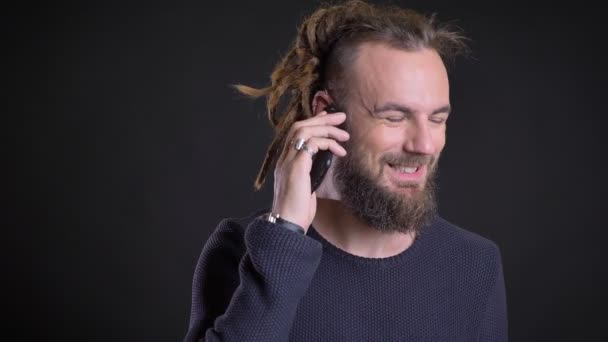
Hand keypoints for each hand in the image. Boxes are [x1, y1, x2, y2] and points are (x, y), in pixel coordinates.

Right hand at [271, 111, 348, 230]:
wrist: (287, 225)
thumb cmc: (297, 211)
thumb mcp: (306, 188)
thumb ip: (310, 174)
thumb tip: (324, 164)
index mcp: (286, 163)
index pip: (296, 134)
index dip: (312, 123)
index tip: (327, 118)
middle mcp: (284, 159)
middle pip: (299, 127)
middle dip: (322, 119)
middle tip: (341, 116)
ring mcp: (288, 162)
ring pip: (304, 131)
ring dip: (327, 128)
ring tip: (344, 134)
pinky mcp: (296, 167)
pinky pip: (311, 144)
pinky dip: (327, 143)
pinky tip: (339, 151)